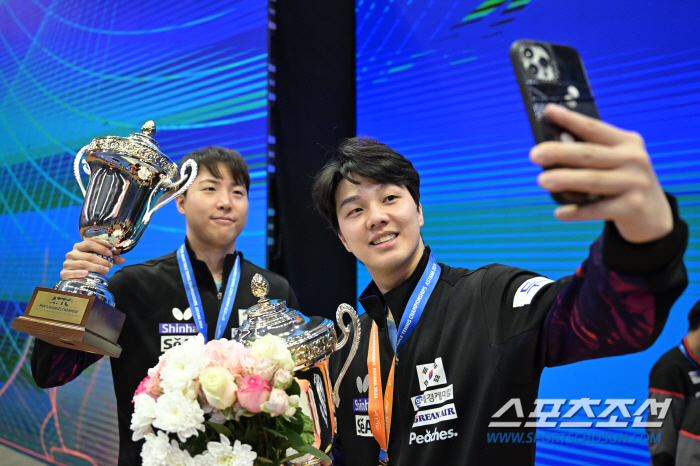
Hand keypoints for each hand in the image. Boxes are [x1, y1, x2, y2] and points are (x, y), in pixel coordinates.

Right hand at [60, 239, 124, 279]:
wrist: (77, 278)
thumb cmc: (90, 266)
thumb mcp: (100, 260)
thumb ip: (111, 258)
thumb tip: (123, 259)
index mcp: (79, 247)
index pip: (89, 242)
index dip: (101, 246)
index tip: (111, 252)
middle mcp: (72, 253)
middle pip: (88, 255)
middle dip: (102, 260)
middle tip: (110, 265)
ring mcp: (67, 263)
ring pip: (83, 264)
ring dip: (96, 267)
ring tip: (106, 270)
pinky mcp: (64, 273)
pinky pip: (71, 273)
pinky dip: (79, 273)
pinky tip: (87, 274)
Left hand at [529, 104, 672, 243]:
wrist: (653, 214)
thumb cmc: (622, 182)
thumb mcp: (614, 162)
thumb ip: (589, 155)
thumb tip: (549, 152)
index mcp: (626, 142)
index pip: (594, 128)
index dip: (571, 120)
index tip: (549, 112)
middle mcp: (633, 159)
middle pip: (589, 154)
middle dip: (560, 152)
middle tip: (534, 154)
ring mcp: (635, 183)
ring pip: (593, 180)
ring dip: (565, 180)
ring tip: (542, 180)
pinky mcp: (633, 206)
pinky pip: (598, 209)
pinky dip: (577, 211)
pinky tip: (559, 213)